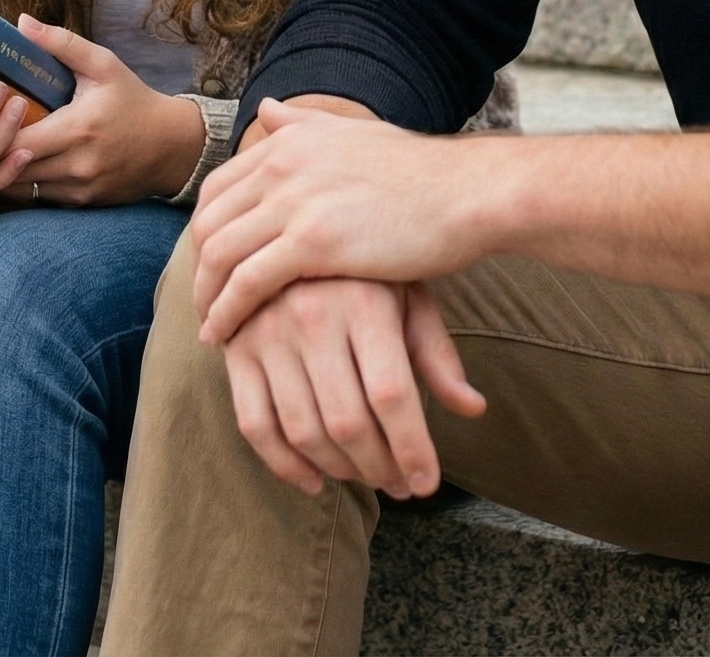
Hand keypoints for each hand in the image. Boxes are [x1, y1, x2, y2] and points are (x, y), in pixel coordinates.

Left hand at [9, 15, 206, 206]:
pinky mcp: (82, 203)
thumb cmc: (134, 100)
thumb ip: (62, 43)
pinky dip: (27, 182)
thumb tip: (22, 23)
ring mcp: (79, 189)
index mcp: (78, 128)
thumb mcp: (104, 64)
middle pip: (12, 168)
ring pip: (21, 188)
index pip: (15, 141)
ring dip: (4, 170)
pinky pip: (40, 197)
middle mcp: (77, 165)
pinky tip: (20, 164)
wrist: (172, 146)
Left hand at [193, 99, 479, 343]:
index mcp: (290, 141)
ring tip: (209, 327)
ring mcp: (295, 201)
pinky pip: (247, 283)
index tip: (207, 264)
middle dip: (197, 266)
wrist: (466, 194)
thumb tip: (267, 108)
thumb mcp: (355, 134)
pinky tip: (223, 337)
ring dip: (205, 296)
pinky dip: (226, 313)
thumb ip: (305, 125)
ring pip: (220, 254)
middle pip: (209, 221)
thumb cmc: (420, 172)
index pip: (217, 188)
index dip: (205, 230)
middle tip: (202, 301)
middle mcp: (282, 163)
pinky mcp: (313, 242)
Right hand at [220, 274, 483, 498]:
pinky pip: (253, 424)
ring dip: (339, 471)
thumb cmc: (367, 268)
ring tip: (367, 479)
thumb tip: (473, 409)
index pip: (391, 394)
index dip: (412, 448)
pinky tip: (314, 481)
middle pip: (347, 420)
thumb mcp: (408, 294)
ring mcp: (267, 331)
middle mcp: (312, 314)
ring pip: (303, 429)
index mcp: (364, 300)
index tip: (428, 485)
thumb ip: (436, 353)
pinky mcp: (236, 348)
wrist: (294, 223)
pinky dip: (283, 465)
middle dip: (379, 467)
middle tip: (400, 485)